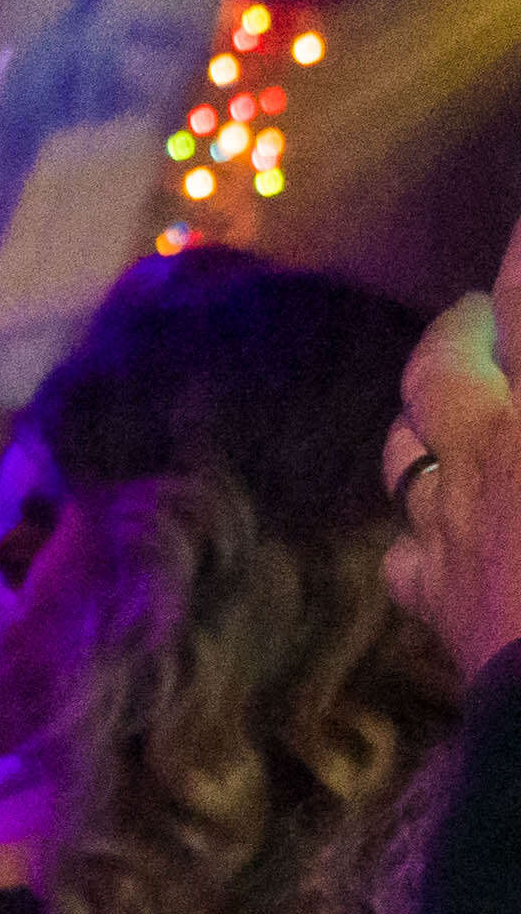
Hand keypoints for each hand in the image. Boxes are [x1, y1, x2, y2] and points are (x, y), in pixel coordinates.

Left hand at [391, 290, 520, 683]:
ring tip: (440, 400)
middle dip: (461, 327)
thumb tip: (511, 406)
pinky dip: (421, 532)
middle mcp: (489, 456)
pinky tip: (432, 530)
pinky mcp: (441, 604)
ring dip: (420, 418)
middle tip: (479, 308)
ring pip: (404, 453)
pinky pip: (408, 554)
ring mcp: (451, 531)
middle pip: (442, 367)